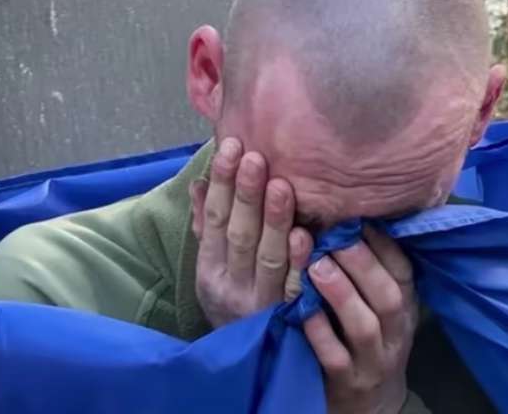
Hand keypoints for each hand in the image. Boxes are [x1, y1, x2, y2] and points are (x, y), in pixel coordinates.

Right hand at [189, 137, 312, 327]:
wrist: (249, 359)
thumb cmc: (233, 297)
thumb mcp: (212, 265)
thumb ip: (207, 224)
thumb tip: (200, 182)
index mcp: (210, 269)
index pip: (214, 221)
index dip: (223, 184)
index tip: (231, 147)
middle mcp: (233, 285)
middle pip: (240, 235)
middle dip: (246, 195)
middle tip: (256, 157)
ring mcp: (262, 302)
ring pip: (268, 257)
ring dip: (275, 220)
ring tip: (282, 184)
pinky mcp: (290, 315)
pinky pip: (296, 286)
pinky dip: (300, 261)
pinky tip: (307, 234)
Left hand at [304, 226, 417, 413]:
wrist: (371, 403)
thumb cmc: (369, 340)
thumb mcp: (380, 306)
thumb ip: (370, 271)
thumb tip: (347, 216)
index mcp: (405, 306)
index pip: (403, 271)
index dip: (383, 244)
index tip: (357, 216)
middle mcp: (395, 332)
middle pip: (388, 295)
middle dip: (362, 264)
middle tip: (333, 236)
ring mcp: (373, 360)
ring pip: (365, 326)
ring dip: (341, 293)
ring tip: (316, 265)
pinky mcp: (348, 384)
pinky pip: (335, 358)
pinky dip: (320, 332)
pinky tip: (303, 310)